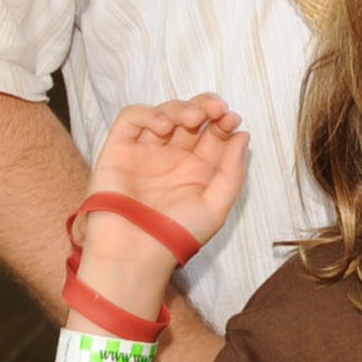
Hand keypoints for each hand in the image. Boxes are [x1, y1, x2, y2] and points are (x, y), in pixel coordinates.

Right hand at [80, 95, 248, 269]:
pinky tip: (163, 127)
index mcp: (196, 169)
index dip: (223, 121)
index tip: (232, 119)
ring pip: (165, 113)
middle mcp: (171, 157)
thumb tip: (242, 134)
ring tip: (194, 118)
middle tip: (217, 109)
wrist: (135, 254)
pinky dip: (148, 114)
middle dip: (206, 106)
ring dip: (182, 108)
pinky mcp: (119, 149)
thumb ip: (232, 171)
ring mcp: (145, 151)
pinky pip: (132, 118)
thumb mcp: (216, 207)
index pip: (213, 134)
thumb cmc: (176, 237)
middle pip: (191, 117)